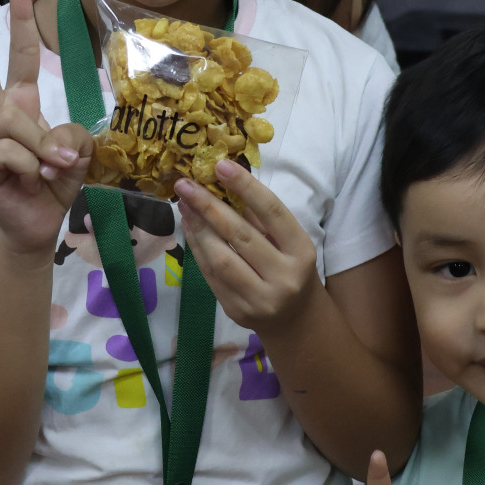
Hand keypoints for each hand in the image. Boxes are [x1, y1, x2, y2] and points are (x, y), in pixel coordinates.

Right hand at [0, 0, 92, 257]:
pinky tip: (30, 181)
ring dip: (43, 150)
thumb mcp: (76, 155)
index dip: (20, 21)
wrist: (36, 224)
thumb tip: (53, 145)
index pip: (19, 55)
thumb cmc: (53, 183)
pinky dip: (32, 168)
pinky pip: (11, 152)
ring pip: (16, 124)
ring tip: (48, 172)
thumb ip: (72, 137)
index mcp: (19, 103)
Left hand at [172, 159, 317, 332]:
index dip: (246, 187)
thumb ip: (261, 217)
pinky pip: (210, 276)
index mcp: (301, 252)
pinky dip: (197, 249)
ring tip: (184, 204)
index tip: (220, 165)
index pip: (272, 213)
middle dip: (209, 206)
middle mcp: (283, 277)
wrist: (296, 320)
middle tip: (185, 184)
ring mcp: (259, 299)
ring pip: (220, 258)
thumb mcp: (289, 242)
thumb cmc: (292, 269)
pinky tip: (189, 228)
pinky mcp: (237, 311)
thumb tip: (225, 181)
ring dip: (198, 228)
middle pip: (240, 235)